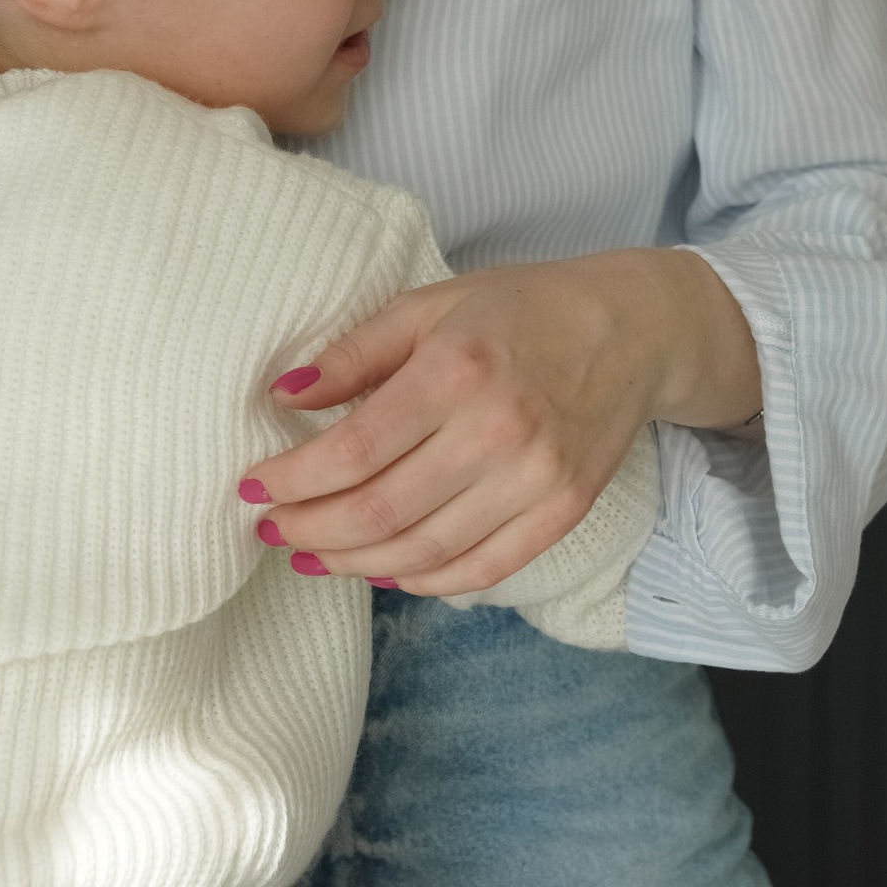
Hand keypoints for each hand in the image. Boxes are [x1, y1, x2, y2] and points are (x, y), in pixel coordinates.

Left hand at [238, 248, 758, 598]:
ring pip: (424, 552)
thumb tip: (284, 395)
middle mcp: (499, 432)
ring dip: (354, 564)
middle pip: (381, 512)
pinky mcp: (563, 512)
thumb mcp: (432, 304)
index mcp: (457, 371)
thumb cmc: (523, 309)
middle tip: (273, 529)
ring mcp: (536, 480)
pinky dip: (423, 581)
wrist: (633, 330)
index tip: (253, 487)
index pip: (353, 450)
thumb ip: (357, 353)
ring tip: (313, 556)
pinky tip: (383, 572)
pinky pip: (481, 569)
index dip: (293, 479)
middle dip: (311, 530)